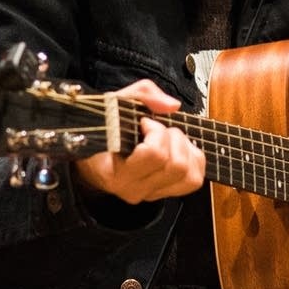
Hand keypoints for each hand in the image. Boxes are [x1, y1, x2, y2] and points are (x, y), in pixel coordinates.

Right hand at [72, 80, 203, 203]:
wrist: (94, 158)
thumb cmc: (105, 131)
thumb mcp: (115, 104)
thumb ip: (143, 95)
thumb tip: (172, 106)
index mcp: (117, 173)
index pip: (153, 154)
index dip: (156, 131)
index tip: (144, 122)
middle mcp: (134, 189)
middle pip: (177, 165)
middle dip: (173, 138)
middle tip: (158, 129)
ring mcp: (150, 194)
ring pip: (190, 175)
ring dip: (185, 150)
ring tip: (168, 139)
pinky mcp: (165, 194)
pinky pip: (195, 179)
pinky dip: (193, 160)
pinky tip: (177, 149)